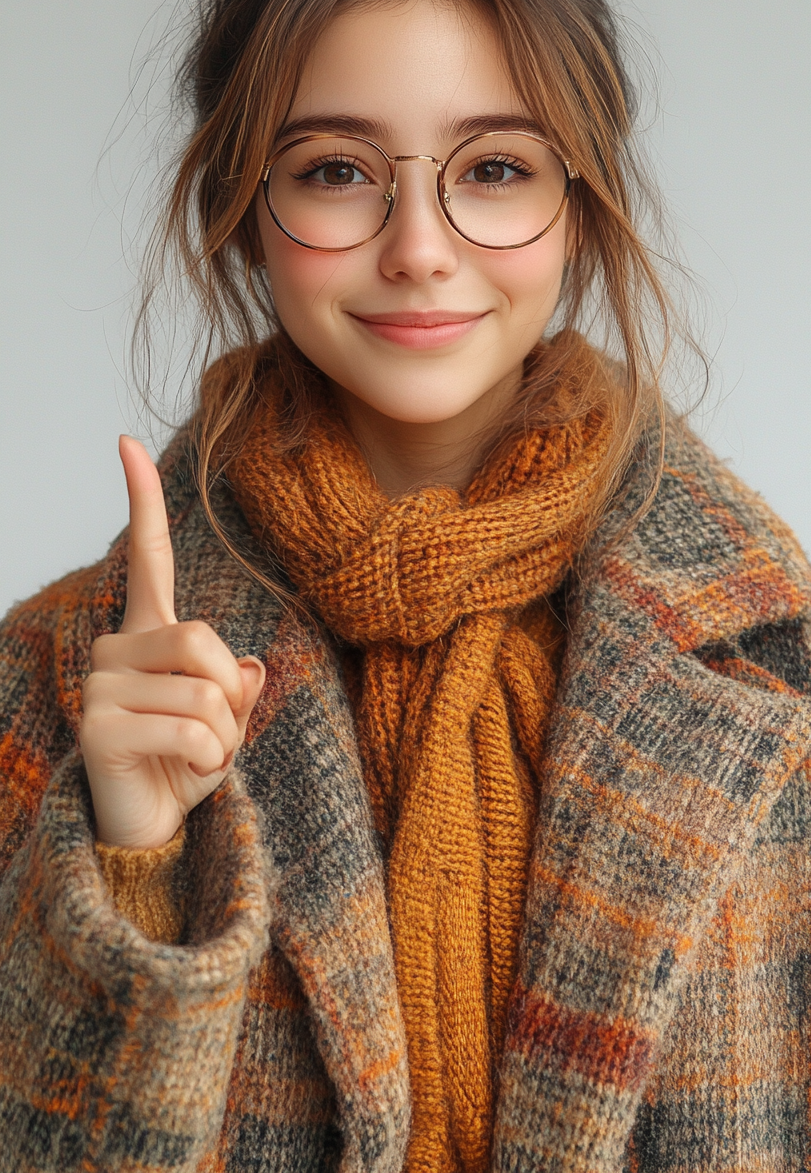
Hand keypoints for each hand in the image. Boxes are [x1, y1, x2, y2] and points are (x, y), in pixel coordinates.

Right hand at [79, 436, 265, 848]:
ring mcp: (101, 685)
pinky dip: (211, 760)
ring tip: (198, 755)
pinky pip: (191, 728)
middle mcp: (116, 649)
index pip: (147, 556)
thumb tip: (251, 666)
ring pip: (205, 688)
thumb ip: (240, 688)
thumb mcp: (227, 723)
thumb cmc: (183, 767)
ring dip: (225, 734)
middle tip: (218, 733)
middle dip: (231, 693)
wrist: (148, 830)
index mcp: (148, 635)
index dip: (141, 499)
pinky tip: (185, 773)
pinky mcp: (98, 725)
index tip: (124, 441)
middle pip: (202, 638)